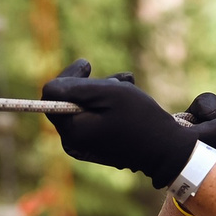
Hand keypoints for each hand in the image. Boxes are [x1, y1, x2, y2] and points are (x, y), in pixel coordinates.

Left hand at [41, 59, 197, 185]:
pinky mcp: (96, 145)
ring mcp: (84, 146)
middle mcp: (73, 142)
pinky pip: (93, 118)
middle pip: (67, 101)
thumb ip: (75, 88)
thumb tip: (49, 88)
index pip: (52, 95)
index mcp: (72, 130)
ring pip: (83, 107)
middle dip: (90, 85)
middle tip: (116, 78)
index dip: (67, 76)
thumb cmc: (139, 118)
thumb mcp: (109, 93)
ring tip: (127, 85)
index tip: (88, 65)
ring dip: (103, 91)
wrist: (166, 150)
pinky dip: (107, 105)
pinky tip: (127, 99)